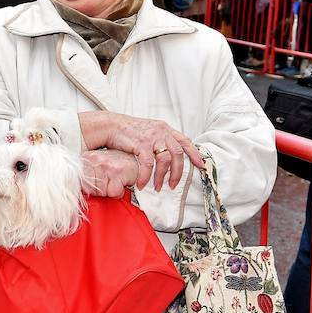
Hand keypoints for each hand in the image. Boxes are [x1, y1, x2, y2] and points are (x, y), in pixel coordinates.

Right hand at [79, 111, 204, 190]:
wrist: (110, 125)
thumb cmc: (128, 132)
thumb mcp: (149, 132)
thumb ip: (160, 140)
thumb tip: (169, 156)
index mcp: (165, 129)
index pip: (185, 141)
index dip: (195, 154)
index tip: (201, 165)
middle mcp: (161, 131)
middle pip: (177, 154)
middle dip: (177, 172)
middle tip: (173, 185)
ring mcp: (152, 137)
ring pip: (165, 160)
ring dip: (162, 177)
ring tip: (157, 187)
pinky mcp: (141, 144)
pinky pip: (148, 164)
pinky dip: (146, 176)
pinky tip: (141, 183)